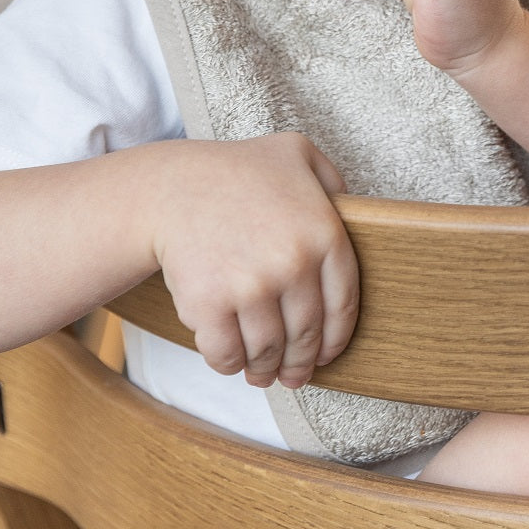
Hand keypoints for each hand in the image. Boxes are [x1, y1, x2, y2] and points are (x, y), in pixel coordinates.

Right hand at [148, 132, 357, 388]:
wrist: (171, 186)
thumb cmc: (238, 170)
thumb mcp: (298, 154)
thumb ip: (333, 182)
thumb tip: (357, 214)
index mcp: (324, 232)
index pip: (343, 305)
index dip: (336, 339)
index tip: (327, 354)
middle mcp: (294, 263)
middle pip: (306, 335)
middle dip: (301, 364)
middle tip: (295, 375)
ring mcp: (252, 286)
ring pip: (268, 351)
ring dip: (266, 370)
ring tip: (262, 373)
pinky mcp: (210, 305)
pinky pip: (227, 354)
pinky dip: (231, 365)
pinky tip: (233, 361)